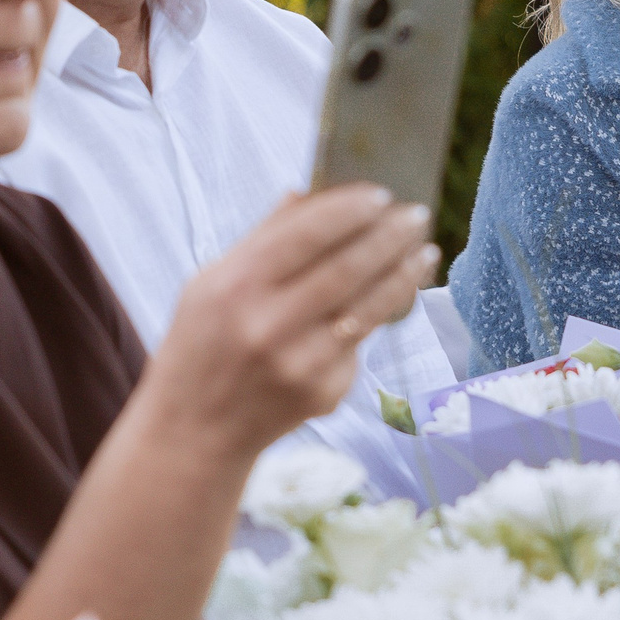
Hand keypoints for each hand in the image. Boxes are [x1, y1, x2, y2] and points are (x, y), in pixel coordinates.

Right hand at [154, 185, 435, 452]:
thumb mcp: (211, 283)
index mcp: (236, 287)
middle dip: (390, 236)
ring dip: (404, 275)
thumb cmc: (203, 342)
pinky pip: (359, 345)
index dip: (350, 210)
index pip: (306, 234)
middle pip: (348, 269)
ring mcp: (300, 364)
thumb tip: (310, 191)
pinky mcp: (323, 393)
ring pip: (369, 308)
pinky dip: (372, 320)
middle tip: (417, 215)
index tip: (380, 193)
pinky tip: (381, 303)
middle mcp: (269, 326)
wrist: (195, 429)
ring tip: (424, 251)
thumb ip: (262, 238)